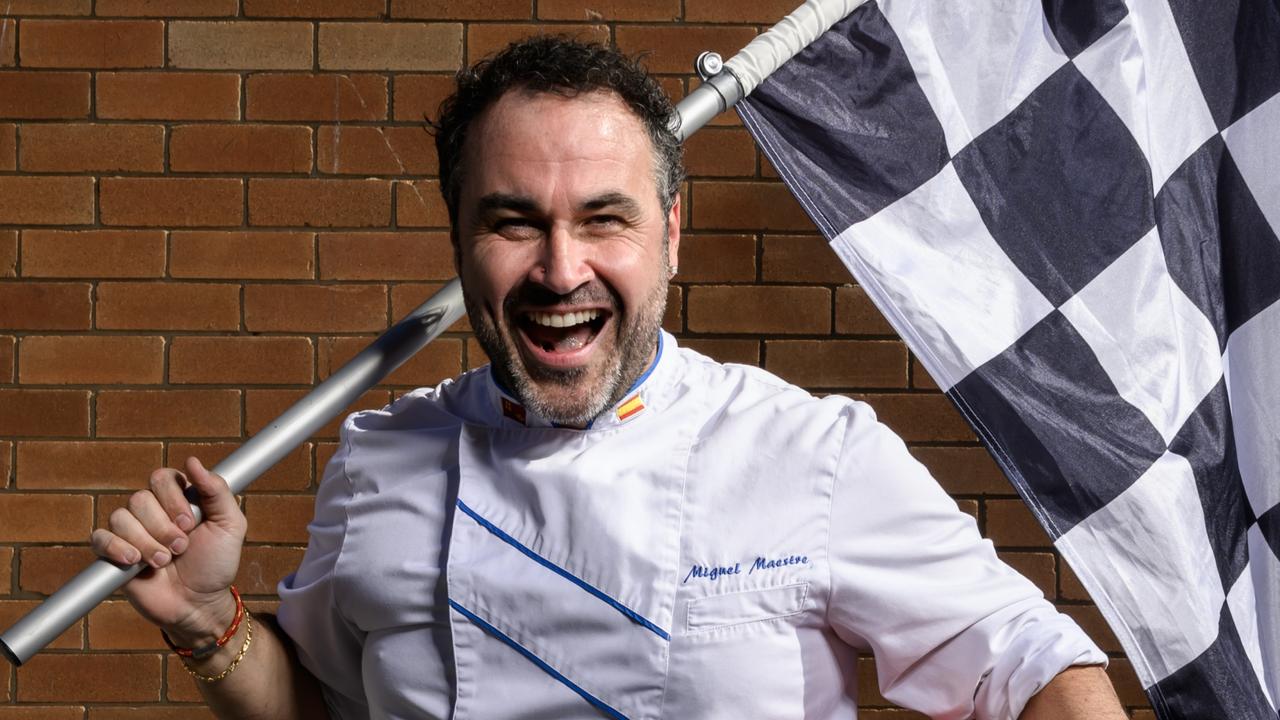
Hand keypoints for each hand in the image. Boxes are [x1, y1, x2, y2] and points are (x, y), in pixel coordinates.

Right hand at [90, 456, 246, 643]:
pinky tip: (134, 561)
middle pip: (140, 498)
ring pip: (121, 518)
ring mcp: (131, 531)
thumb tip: (192, 461)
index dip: (173, 499)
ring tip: (165, 562)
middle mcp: (152, 511)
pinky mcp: (114, 553)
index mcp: (178, 498)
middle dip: (163, 527)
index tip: (191, 524)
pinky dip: (116, 548)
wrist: (199, 603)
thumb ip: (217, 491)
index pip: (162, 478)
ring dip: (147, 543)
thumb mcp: (230, 525)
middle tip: (181, 547)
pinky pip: (100, 537)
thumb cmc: (216, 563)